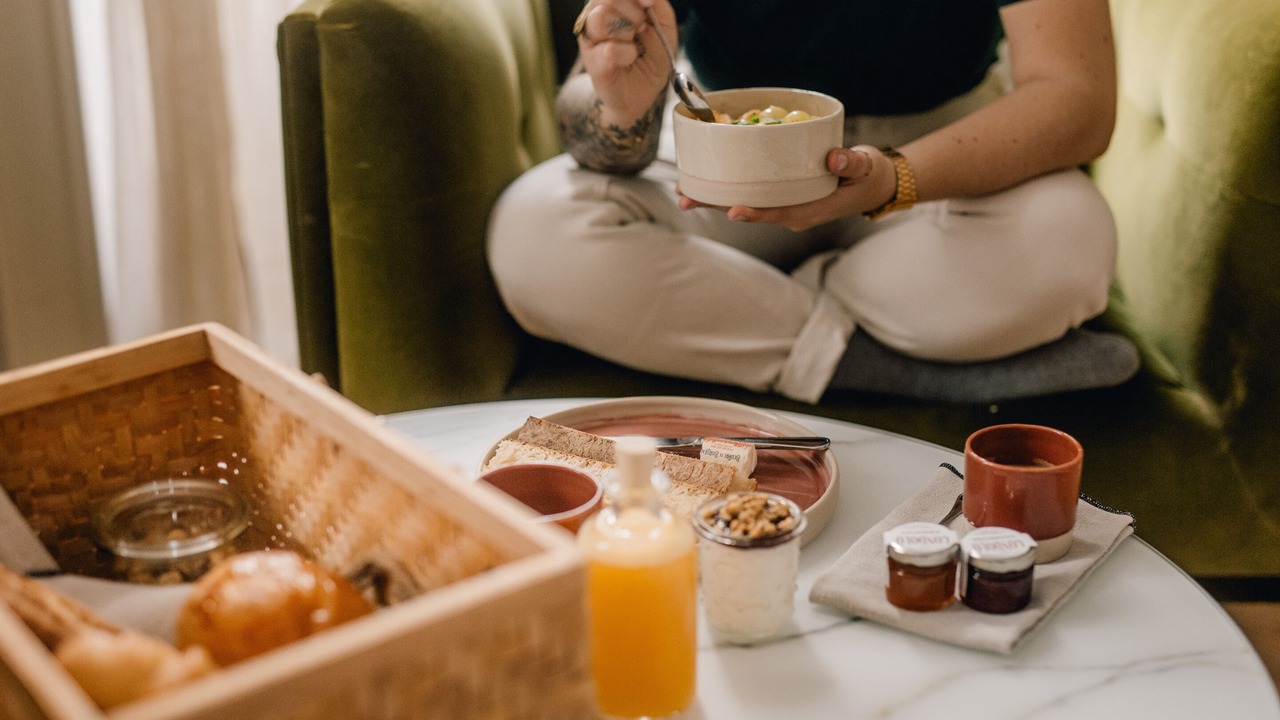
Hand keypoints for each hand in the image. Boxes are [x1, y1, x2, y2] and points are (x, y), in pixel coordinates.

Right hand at [574, 0, 675, 124]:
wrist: (643, 93)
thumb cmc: (651, 56)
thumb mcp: (664, 26)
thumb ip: (657, 5)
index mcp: (613, 4)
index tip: (648, 3)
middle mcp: (596, 16)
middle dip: (633, 13)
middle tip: (642, 30)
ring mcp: (591, 39)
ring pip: (601, 18)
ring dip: (627, 30)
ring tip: (634, 45)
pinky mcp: (592, 62)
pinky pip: (609, 49)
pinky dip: (626, 53)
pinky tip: (630, 58)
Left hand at [678, 145, 898, 231]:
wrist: (873, 184)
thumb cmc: (869, 177)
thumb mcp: (865, 169)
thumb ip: (851, 163)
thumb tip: (834, 158)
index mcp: (810, 211)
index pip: (778, 214)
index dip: (754, 213)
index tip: (732, 210)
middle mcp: (791, 213)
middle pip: (750, 211)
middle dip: (717, 205)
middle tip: (685, 198)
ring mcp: (783, 205)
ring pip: (745, 203)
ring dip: (714, 198)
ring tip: (683, 191)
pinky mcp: (780, 195)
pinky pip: (751, 193)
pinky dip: (728, 186)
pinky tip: (705, 178)